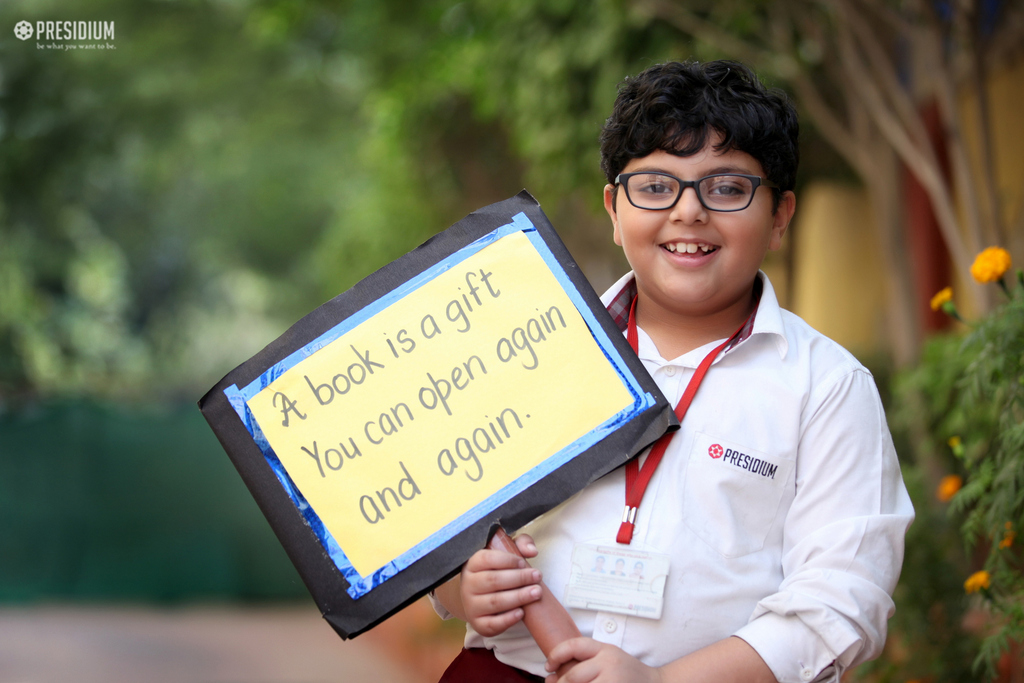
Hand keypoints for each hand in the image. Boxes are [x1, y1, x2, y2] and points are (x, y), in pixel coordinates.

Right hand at [460, 533, 541, 635]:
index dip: (507, 560)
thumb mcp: (506, 552)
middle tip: (537, 576)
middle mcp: (468, 584)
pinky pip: (493, 624)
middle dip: (519, 578)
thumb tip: (532, 551)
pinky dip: (508, 619)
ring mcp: (471, 605)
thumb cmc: (498, 570)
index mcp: (472, 564)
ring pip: (495, 602)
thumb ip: (520, 544)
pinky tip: (521, 613)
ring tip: (537, 592)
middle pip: (493, 581)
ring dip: (518, 597)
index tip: (523, 562)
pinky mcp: (478, 624)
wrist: (480, 597)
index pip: (487, 559)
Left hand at [545, 638, 662, 682]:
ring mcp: (613, 681)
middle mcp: (609, 664)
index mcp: (606, 650)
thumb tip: (551, 678)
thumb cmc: (628, 674)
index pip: (575, 645)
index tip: (549, 666)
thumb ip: (585, 664)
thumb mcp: (609, 659)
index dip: (556, 654)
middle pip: (573, 675)